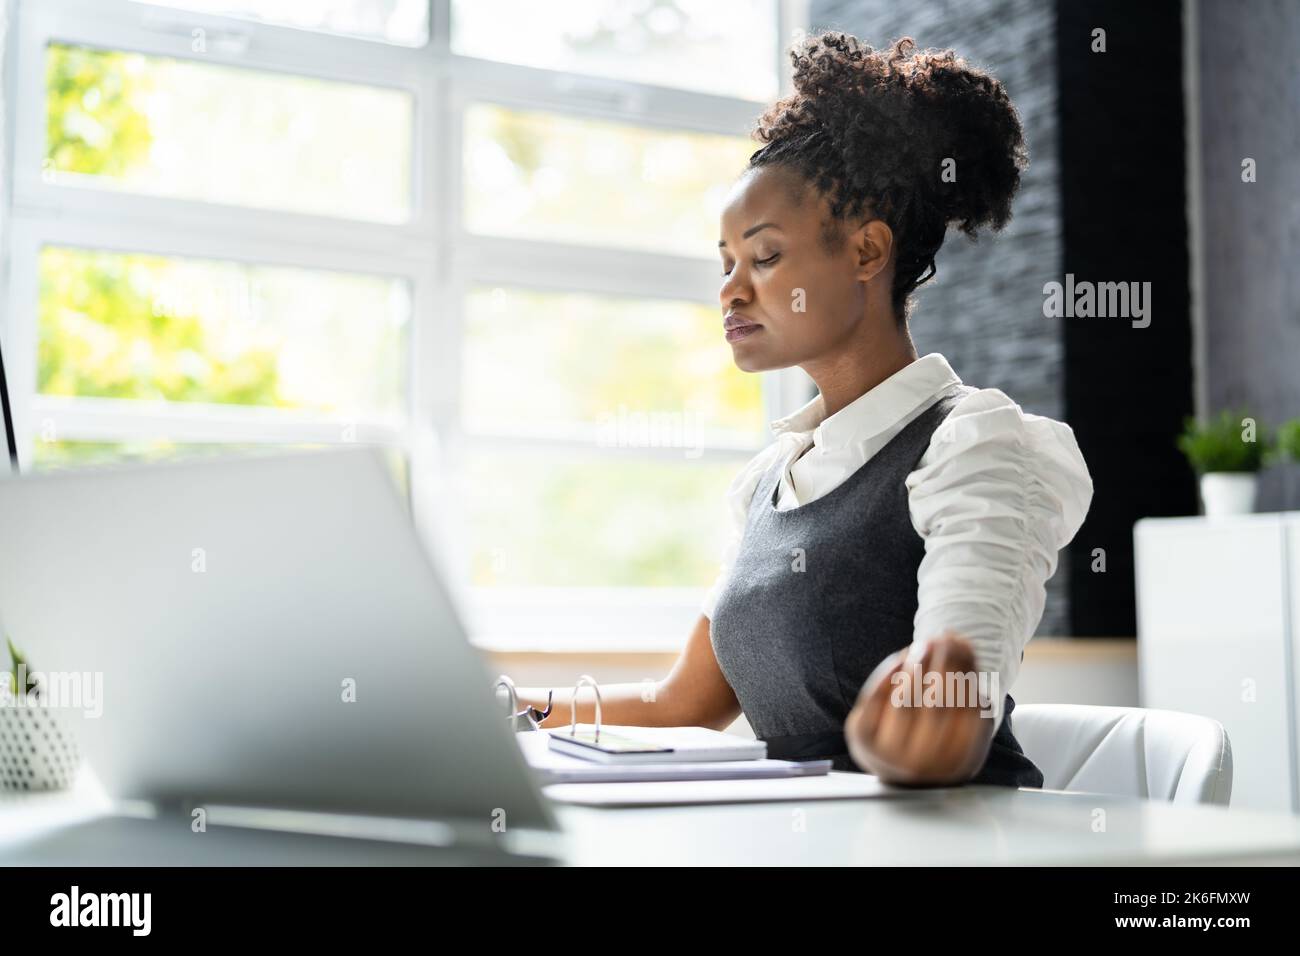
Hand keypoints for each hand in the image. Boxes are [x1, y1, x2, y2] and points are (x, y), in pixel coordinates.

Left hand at [844, 630, 996, 786]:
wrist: (895, 761)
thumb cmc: (936, 731)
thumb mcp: (961, 716)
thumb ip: (966, 682)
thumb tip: (961, 643)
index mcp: (957, 762)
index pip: (967, 712)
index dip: (966, 673)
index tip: (965, 644)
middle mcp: (924, 765)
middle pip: (937, 706)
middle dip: (943, 664)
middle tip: (945, 637)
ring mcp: (889, 755)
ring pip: (905, 703)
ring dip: (917, 667)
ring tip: (926, 644)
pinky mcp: (863, 740)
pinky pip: (875, 703)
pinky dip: (887, 677)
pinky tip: (900, 660)